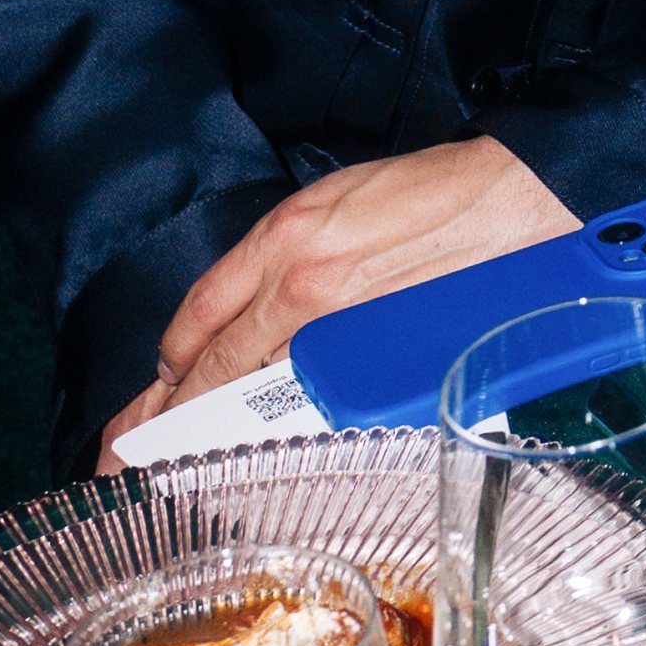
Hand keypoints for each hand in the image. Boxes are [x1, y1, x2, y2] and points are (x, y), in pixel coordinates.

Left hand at [147, 140, 576, 409]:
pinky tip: (270, 442)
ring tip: (188, 456)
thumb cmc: (435, 190)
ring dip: (219, 426)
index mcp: (285, 234)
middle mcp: (299, 281)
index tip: (159, 384)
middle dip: (170, 413)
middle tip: (132, 449)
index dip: (170, 359)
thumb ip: (285, 252)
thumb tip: (253, 306)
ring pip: (257, 390)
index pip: (198, 314)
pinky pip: (315, 399)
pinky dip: (286, 422)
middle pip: (214, 364)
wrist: (513, 194)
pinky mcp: (380, 351)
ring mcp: (339, 323)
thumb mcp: (337, 197)